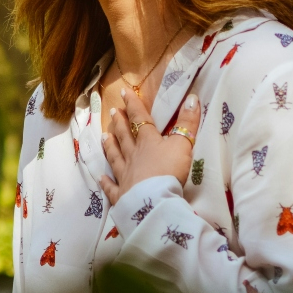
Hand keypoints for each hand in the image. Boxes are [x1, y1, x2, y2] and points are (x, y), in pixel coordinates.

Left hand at [99, 89, 200, 205]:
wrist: (155, 201)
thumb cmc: (169, 171)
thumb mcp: (183, 145)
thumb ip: (188, 123)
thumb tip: (192, 98)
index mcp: (147, 142)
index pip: (139, 118)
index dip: (133, 104)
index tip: (124, 92)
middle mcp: (133, 155)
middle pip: (124, 136)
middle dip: (119, 123)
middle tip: (113, 111)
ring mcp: (125, 175)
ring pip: (115, 157)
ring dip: (110, 146)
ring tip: (104, 136)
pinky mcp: (121, 195)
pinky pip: (111, 187)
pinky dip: (106, 182)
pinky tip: (100, 177)